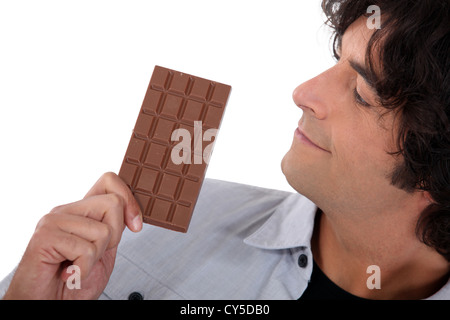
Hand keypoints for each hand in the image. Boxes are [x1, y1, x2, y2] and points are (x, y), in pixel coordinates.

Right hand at [3, 172, 142, 299]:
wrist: (47, 305)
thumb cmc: (72, 283)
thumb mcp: (104, 251)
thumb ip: (115, 228)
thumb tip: (132, 210)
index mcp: (82, 212)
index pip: (110, 181)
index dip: (130, 199)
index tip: (135, 225)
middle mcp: (67, 211)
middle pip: (113, 203)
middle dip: (113, 237)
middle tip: (92, 256)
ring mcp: (54, 221)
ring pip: (103, 230)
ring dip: (95, 258)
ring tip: (76, 266)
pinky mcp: (45, 236)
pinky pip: (85, 249)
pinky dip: (82, 270)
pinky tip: (68, 274)